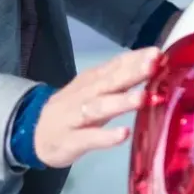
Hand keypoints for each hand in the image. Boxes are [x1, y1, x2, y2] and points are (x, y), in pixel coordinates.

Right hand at [32, 47, 160, 168]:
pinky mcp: (71, 140)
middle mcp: (84, 95)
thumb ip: (117, 80)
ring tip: (144, 98)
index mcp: (91, 81)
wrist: (35, 134)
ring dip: (122, 102)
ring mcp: (76, 117)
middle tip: (154, 64)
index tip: (158, 53)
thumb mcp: (92, 91)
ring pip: (100, 107)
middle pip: (109, 82)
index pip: (114, 65)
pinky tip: (123, 134)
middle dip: (132, 73)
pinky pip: (90, 138)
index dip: (135, 59)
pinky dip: (106, 136)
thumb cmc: (73, 111)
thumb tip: (152, 66)